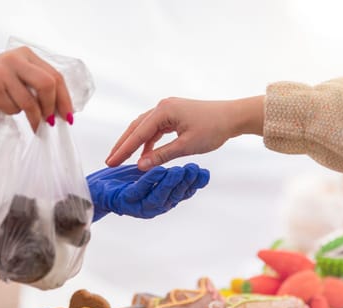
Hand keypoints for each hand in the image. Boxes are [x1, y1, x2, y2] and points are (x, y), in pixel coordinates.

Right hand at [0, 46, 72, 129]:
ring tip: (33, 125)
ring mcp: (2, 72)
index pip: (55, 76)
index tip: (68, 116)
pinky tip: (3, 107)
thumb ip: (38, 86)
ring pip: (30, 102)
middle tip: (51, 122)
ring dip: (34, 118)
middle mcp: (15, 59)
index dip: (64, 98)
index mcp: (26, 54)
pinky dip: (13, 113)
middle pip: (47, 85)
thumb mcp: (17, 76)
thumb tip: (63, 110)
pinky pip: (13, 108)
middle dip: (52, 107)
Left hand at [87, 163, 209, 221]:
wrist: (98, 189)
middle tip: (195, 169)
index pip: (182, 193)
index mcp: (161, 200)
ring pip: (159, 196)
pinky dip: (149, 181)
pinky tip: (157, 170)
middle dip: (186, 183)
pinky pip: (140, 191)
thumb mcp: (150, 176)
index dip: (194, 185)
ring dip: (170, 183)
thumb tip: (189, 171)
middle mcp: (153, 206)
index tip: (204, 173)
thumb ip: (167, 175)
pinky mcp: (126, 203)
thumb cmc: (124, 182)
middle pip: (174, 195)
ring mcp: (140, 206)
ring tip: (180, 170)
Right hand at [105, 96, 264, 169]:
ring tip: (122, 159)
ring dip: (134, 143)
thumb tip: (140, 166)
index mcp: (164, 111)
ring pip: (144, 128)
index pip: (138, 133)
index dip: (123, 149)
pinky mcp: (173, 115)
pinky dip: (148, 141)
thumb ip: (161, 156)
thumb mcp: (186, 146)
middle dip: (123, 145)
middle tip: (110, 161)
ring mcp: (168, 109)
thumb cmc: (213, 129)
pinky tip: (144, 155)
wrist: (233, 117)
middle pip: (136, 127)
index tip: (111, 162)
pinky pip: (155, 129)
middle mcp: (162, 107)